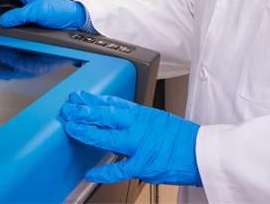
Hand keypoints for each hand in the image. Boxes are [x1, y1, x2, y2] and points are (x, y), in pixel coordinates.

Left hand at [0, 44, 71, 79]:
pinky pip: (8, 43)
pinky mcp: (25, 43)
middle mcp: (20, 62)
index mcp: (21, 70)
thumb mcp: (36, 65)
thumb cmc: (58, 58)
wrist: (72, 47)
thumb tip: (2, 54)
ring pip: (0, 53)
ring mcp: (22, 53)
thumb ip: (18, 62)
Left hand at [60, 90, 201, 185]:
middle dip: (85, 112)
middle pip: (106, 116)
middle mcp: (139, 127)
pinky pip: (119, 169)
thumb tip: (119, 121)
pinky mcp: (143, 165)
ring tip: (72, 129)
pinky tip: (90, 172)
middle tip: (69, 110)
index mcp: (143, 114)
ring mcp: (140, 146)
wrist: (201, 153)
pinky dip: (103, 172)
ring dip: (88, 133)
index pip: (113, 104)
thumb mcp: (159, 119)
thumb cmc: (183, 138)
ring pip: (108, 138)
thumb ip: (137, 120)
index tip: (79, 97)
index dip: (93, 101)